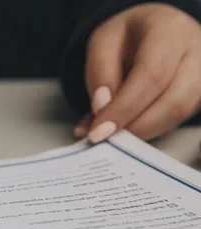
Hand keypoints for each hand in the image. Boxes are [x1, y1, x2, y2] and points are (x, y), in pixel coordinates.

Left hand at [75, 4, 200, 142]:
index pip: (151, 75)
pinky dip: (151, 128)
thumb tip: (101, 111)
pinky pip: (179, 118)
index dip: (124, 108)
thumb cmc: (127, 37)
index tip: (98, 131)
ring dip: (144, 131)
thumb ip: (100, 75)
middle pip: (173, 100)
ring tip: (115, 134)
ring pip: (180, 113)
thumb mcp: (103, 44)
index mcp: (168, 29)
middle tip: (106, 138)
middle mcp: (196, 49)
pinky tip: (130, 127)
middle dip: (136, 126)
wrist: (151, 29)